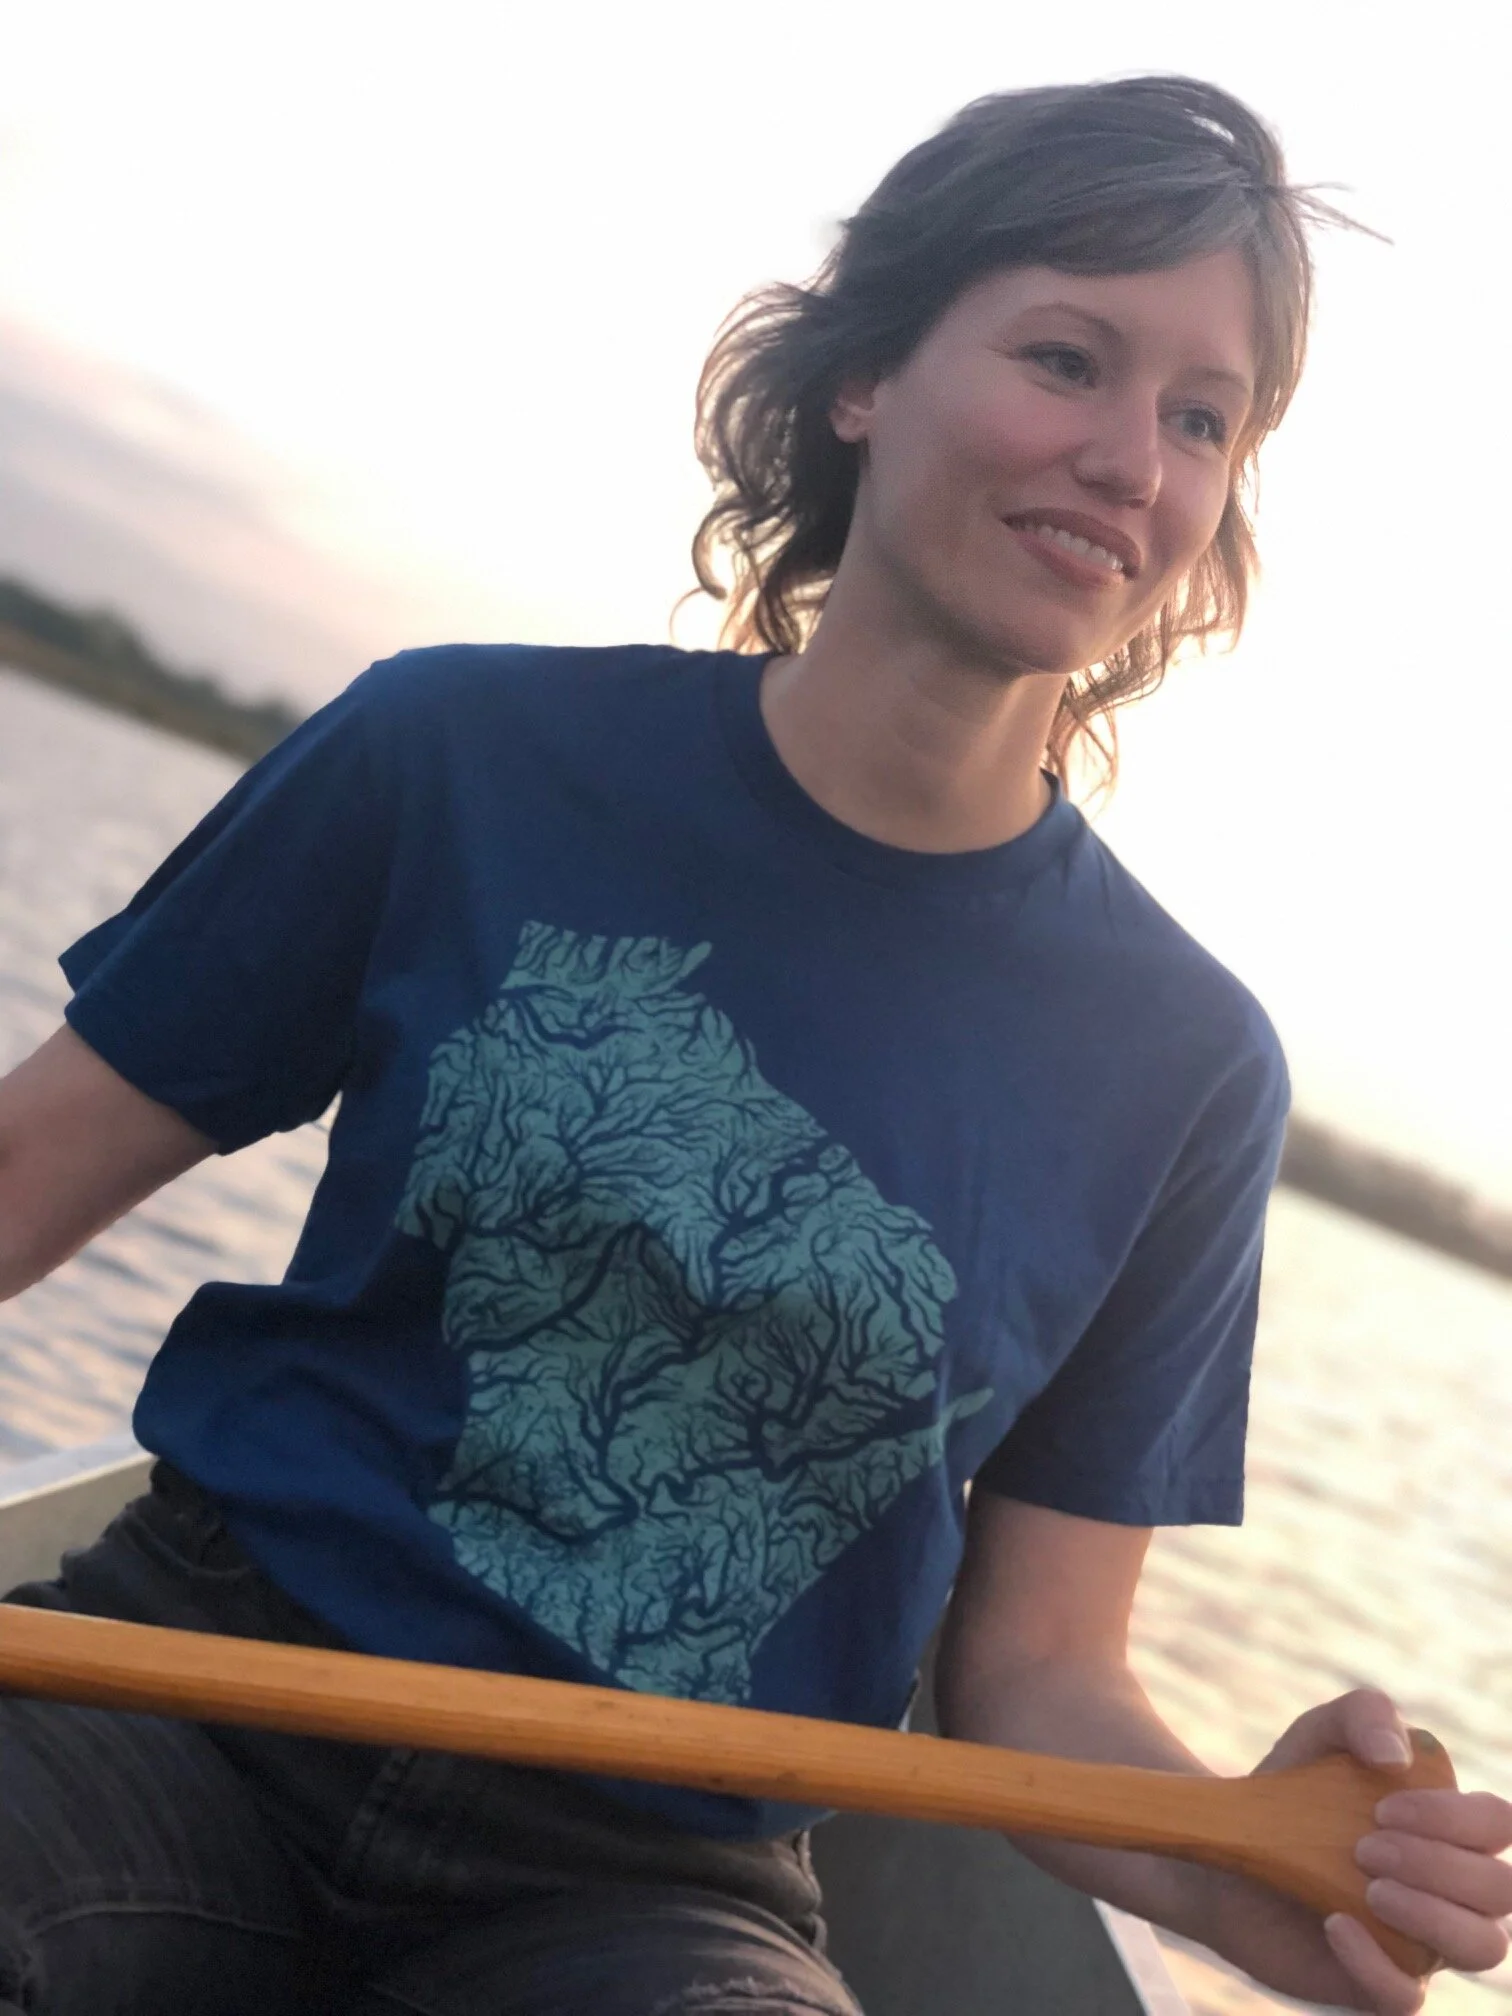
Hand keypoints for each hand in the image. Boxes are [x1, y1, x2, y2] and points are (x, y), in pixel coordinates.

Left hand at [1202, 1689, 1511, 2012]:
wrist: (1230, 1847)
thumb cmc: (1291, 1791)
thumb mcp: (1320, 1734)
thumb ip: (1364, 1714)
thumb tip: (1396, 1756)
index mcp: (1449, 1829)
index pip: (1499, 1824)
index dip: (1457, 1819)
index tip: (1383, 1807)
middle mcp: (1450, 1889)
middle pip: (1501, 1890)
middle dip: (1439, 1864)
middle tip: (1365, 1846)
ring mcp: (1420, 1940)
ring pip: (1482, 1947)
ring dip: (1432, 1915)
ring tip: (1369, 1887)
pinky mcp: (1376, 1982)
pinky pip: (1408, 1999)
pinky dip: (1377, 1965)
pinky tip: (1335, 1923)